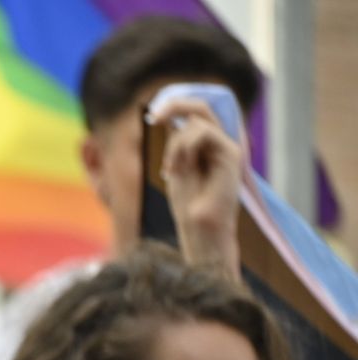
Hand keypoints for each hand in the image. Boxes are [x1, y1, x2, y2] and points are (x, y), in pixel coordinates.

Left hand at [154, 98, 243, 280]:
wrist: (200, 227)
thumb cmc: (187, 203)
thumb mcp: (177, 166)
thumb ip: (178, 143)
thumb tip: (170, 119)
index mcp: (208, 145)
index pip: (196, 114)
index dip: (176, 107)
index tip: (153, 118)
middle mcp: (221, 142)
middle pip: (200, 107)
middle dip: (174, 106)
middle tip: (154, 117)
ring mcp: (228, 146)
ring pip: (196, 121)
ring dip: (175, 145)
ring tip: (173, 169)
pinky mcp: (232, 153)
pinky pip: (203, 132)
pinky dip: (185, 147)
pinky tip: (181, 167)